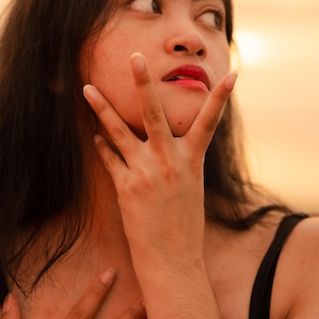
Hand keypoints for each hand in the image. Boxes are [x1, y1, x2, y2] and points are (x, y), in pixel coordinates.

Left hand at [83, 52, 236, 268]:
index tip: (232, 74)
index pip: (210, 122)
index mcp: (192, 161)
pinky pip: (110, 158)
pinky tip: (94, 136)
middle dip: (143, 82)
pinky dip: (102, 146)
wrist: (172, 261)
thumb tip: (167, 140)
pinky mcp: (126, 186)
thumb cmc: (184, 225)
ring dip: (101, 108)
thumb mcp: (191, 187)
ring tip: (87, 88)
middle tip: (135, 57)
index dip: (222, 98)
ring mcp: (145, 172)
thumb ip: (180, 160)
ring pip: (118, 131)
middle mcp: (169, 161)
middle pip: (154, 112)